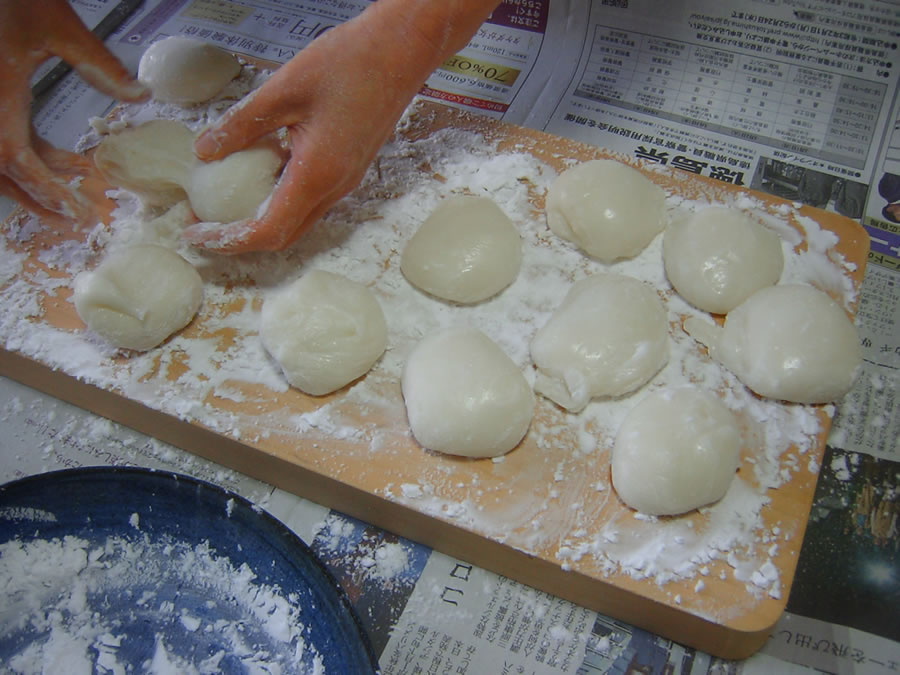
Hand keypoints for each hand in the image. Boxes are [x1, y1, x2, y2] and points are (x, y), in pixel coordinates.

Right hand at [0, 0, 148, 226]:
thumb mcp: (59, 25)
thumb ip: (99, 64)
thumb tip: (142, 93)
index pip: (18, 159)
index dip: (47, 189)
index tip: (78, 211)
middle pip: (5, 172)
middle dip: (41, 198)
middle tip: (80, 218)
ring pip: (2, 161)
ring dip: (37, 180)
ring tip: (77, 193)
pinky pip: (4, 139)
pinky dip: (31, 155)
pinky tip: (67, 161)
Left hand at [186, 0, 497, 252]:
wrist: (400, 53)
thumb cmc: (348, 64)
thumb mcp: (283, 89)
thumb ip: (242, 124)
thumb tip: (205, 150)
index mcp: (317, 175)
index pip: (268, 231)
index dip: (229, 240)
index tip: (196, 231)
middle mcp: (334, 188)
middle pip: (283, 236)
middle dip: (239, 237)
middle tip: (203, 220)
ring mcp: (344, 181)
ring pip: (297, 220)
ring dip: (259, 219)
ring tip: (224, 200)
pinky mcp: (348, 169)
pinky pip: (309, 199)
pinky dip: (278, 201)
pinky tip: (257, 174)